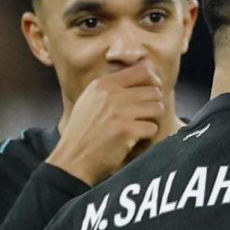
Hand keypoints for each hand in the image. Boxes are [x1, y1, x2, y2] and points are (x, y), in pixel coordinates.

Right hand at [46, 62, 164, 184]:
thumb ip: (111, 87)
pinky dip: (147, 134)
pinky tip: (135, 138)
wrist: (73, 158)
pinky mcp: (127, 131)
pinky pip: (152, 127)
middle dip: (154, 103)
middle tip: (146, 114)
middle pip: (153, 91)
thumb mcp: (89, 100)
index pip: (142, 70)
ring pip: (156, 108)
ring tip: (140, 126)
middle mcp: (112, 95)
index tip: (154, 90)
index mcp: (103, 84)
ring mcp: (120, 112)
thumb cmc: (82, 131)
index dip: (153, 80)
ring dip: (152, 118)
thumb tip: (141, 75)